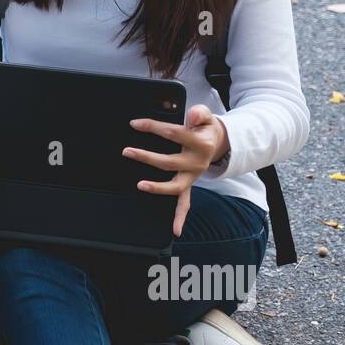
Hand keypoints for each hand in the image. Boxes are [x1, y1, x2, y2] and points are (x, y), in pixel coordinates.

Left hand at [121, 104, 228, 238]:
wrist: (216, 142)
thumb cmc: (204, 127)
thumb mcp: (205, 116)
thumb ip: (200, 113)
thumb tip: (193, 115)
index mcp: (201, 143)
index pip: (173, 133)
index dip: (152, 127)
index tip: (134, 124)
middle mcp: (197, 163)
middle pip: (169, 162)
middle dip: (147, 157)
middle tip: (127, 151)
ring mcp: (193, 176)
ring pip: (175, 186)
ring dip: (157, 187)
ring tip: (140, 185)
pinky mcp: (189, 184)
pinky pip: (185, 204)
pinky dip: (180, 218)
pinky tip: (174, 231)